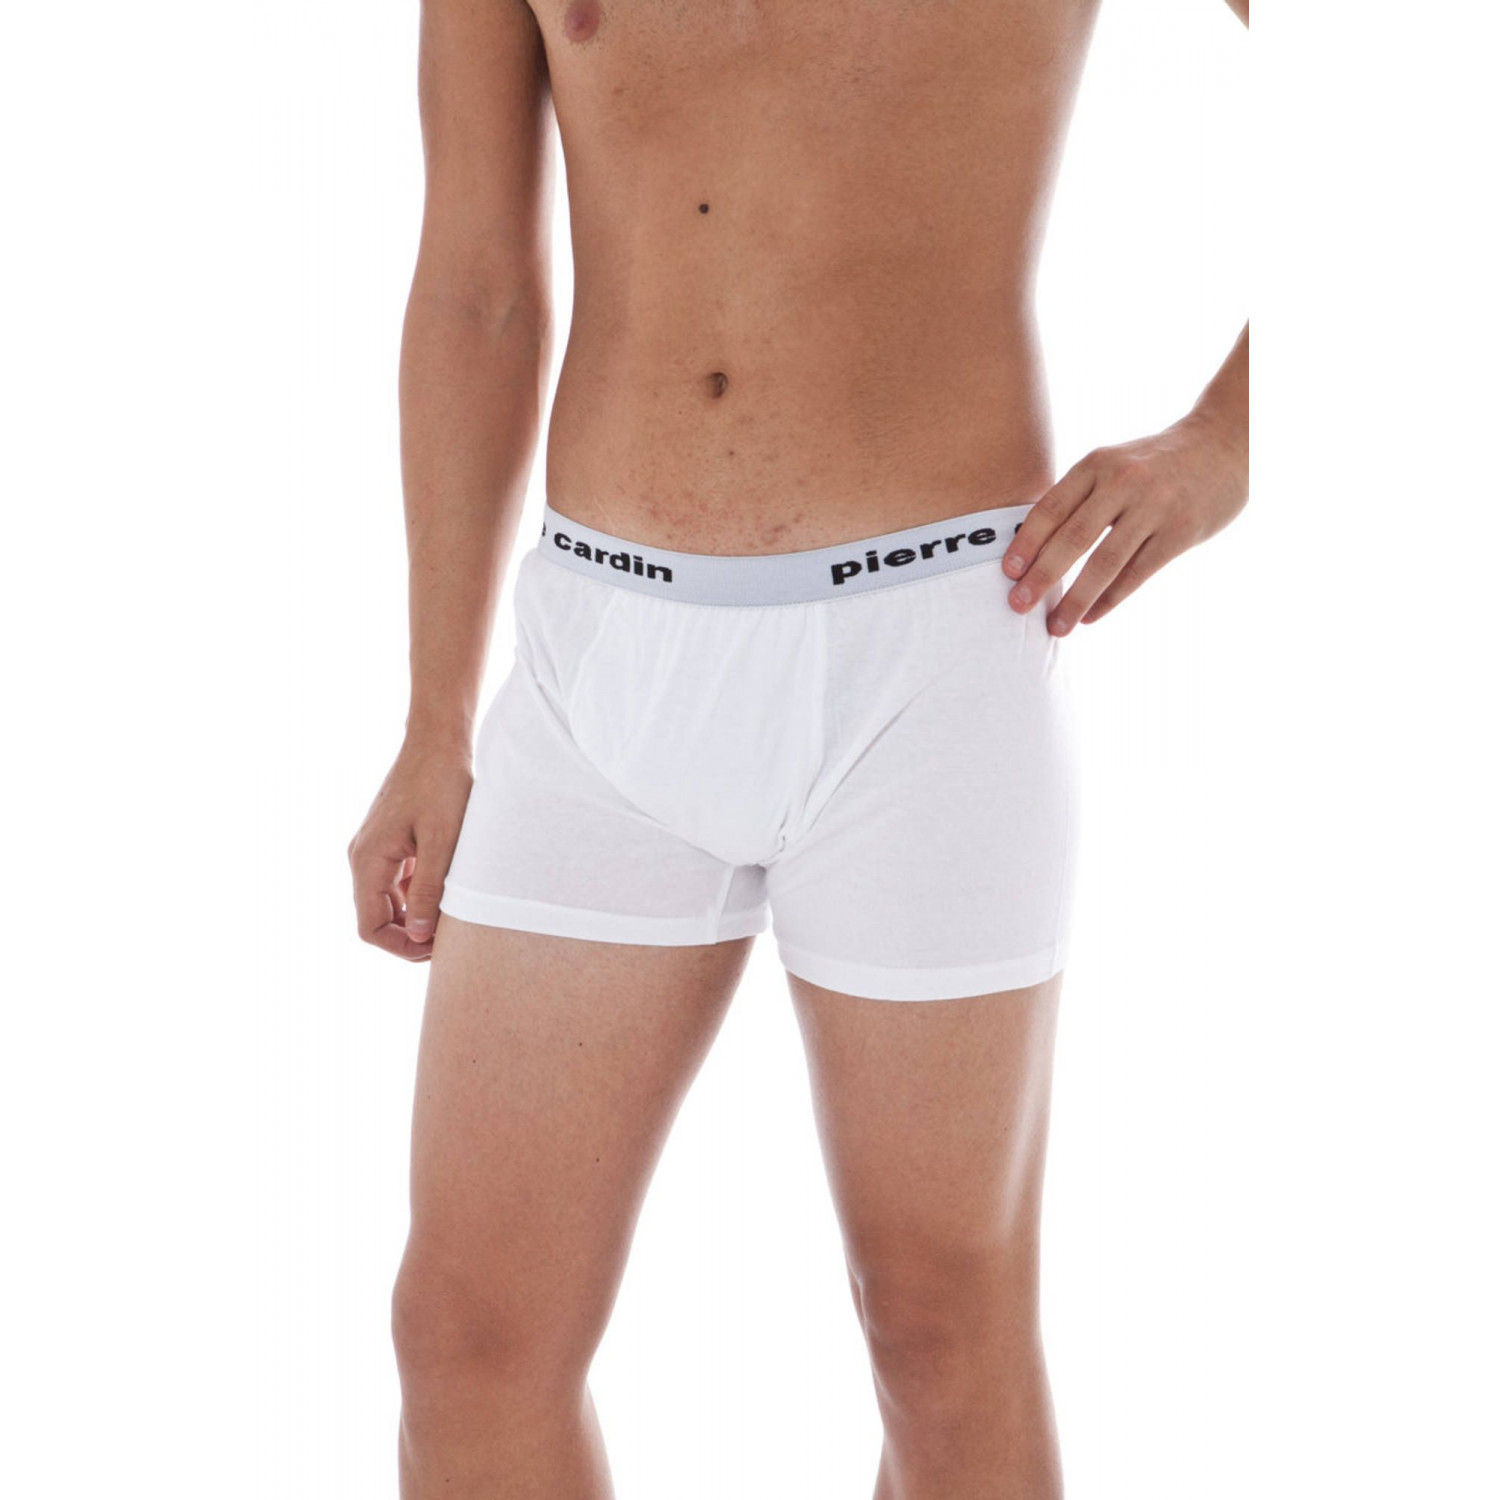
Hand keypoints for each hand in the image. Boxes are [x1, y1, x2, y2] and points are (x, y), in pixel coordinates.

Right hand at [348, 739, 473, 960]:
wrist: (438, 739)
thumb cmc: (443, 784)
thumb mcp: (442, 841)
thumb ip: (428, 889)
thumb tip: (418, 936)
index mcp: (368, 861)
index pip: (370, 928)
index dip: (401, 947)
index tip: (437, 948)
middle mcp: (363, 857)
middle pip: (377, 918)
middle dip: (410, 935)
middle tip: (451, 938)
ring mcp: (375, 849)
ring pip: (388, 901)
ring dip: (416, 915)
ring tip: (454, 916)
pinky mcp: (390, 841)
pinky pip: (397, 881)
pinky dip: (418, 893)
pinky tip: (448, 890)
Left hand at [1002, 412, 1248, 634]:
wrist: (1224, 445)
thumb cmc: (1154, 464)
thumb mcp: (1114, 464)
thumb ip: (1080, 498)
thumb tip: (1033, 549)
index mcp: (1097, 464)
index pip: (1052, 507)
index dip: (1026, 542)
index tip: (1006, 573)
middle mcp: (1123, 482)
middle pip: (1073, 537)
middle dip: (1041, 576)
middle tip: (1016, 606)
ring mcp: (1154, 507)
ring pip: (1106, 562)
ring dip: (1076, 599)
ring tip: (1055, 627)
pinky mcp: (1181, 532)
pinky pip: (1138, 573)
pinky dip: (1110, 600)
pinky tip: (1089, 617)